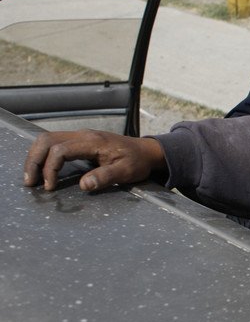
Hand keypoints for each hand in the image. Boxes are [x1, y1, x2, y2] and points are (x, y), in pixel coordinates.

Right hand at [23, 130, 164, 191]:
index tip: (50, 187)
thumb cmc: (137, 162)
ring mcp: (81, 136)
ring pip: (47, 139)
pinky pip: (54, 142)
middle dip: (34, 160)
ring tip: (32, 177)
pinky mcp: (80, 141)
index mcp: (93, 141)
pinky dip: (43, 154)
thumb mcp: (126, 172)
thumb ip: (106, 177)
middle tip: (30, 181)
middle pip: (47, 140)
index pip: (60, 150)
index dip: (51, 168)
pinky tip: (42, 169)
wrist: (147, 151)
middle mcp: (83, 135)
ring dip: (36, 156)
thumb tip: (84, 185)